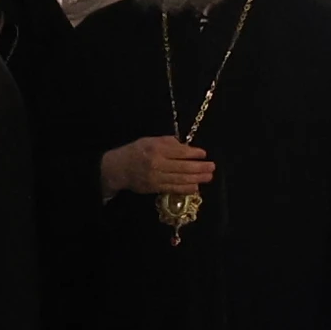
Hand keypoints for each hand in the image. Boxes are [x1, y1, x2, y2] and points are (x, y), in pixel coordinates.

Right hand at [102, 135, 217, 200]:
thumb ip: (167, 142)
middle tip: (212, 167)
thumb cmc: (135, 151)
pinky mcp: (155, 188)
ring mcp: (156, 177)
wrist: (118, 168)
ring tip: (208, 177)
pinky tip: (196, 187)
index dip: (193, 153)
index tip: (204, 154)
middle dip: (199, 167)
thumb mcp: (149, 140)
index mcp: (156, 149)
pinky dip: (185, 188)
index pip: (179, 152)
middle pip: (182, 167)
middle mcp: (157, 163)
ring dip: (196, 179)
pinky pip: (173, 189)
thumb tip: (185, 147)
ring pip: (180, 179)